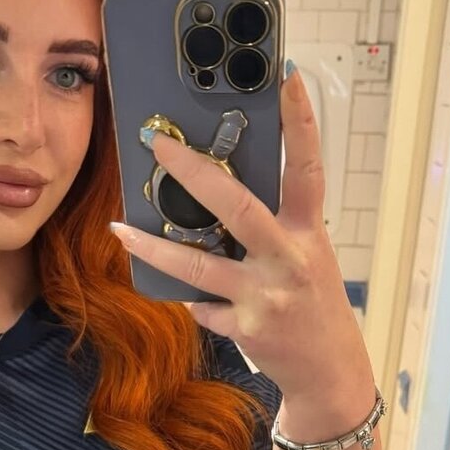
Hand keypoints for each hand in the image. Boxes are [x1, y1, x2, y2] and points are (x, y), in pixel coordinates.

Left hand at [110, 66, 374, 429]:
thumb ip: (273, 227)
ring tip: (120, 230)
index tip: (286, 77)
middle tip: (159, 145)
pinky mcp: (244, 328)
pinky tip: (190, 298)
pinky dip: (191, 300)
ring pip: (196, 265)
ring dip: (153, 246)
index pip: (308, 168)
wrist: (329, 372)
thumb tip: (217, 196)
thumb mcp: (306, 257)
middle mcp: (289, 260)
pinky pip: (200, 306)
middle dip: (193, 172)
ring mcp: (264, 296)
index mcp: (309, 233)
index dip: (301, 122)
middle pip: (236, 206)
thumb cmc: (312, 304)